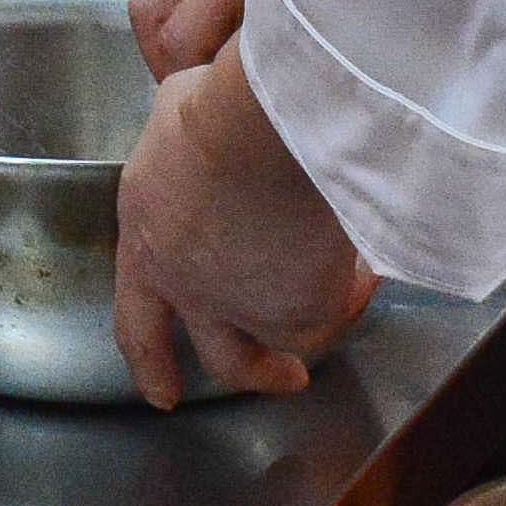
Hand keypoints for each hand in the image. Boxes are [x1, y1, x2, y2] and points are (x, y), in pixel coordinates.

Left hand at [110, 59, 377, 407]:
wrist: (265, 132)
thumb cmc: (218, 110)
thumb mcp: (174, 117)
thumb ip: (185, 146)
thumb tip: (198, 122)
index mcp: (147, 246)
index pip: (137, 322)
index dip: (151, 363)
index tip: (163, 394)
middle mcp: (190, 290)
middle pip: (223, 358)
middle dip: (256, 374)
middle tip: (284, 377)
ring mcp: (244, 308)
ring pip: (287, 338)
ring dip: (321, 321)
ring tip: (354, 293)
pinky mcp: (297, 313)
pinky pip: (331, 314)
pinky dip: (353, 293)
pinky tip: (368, 264)